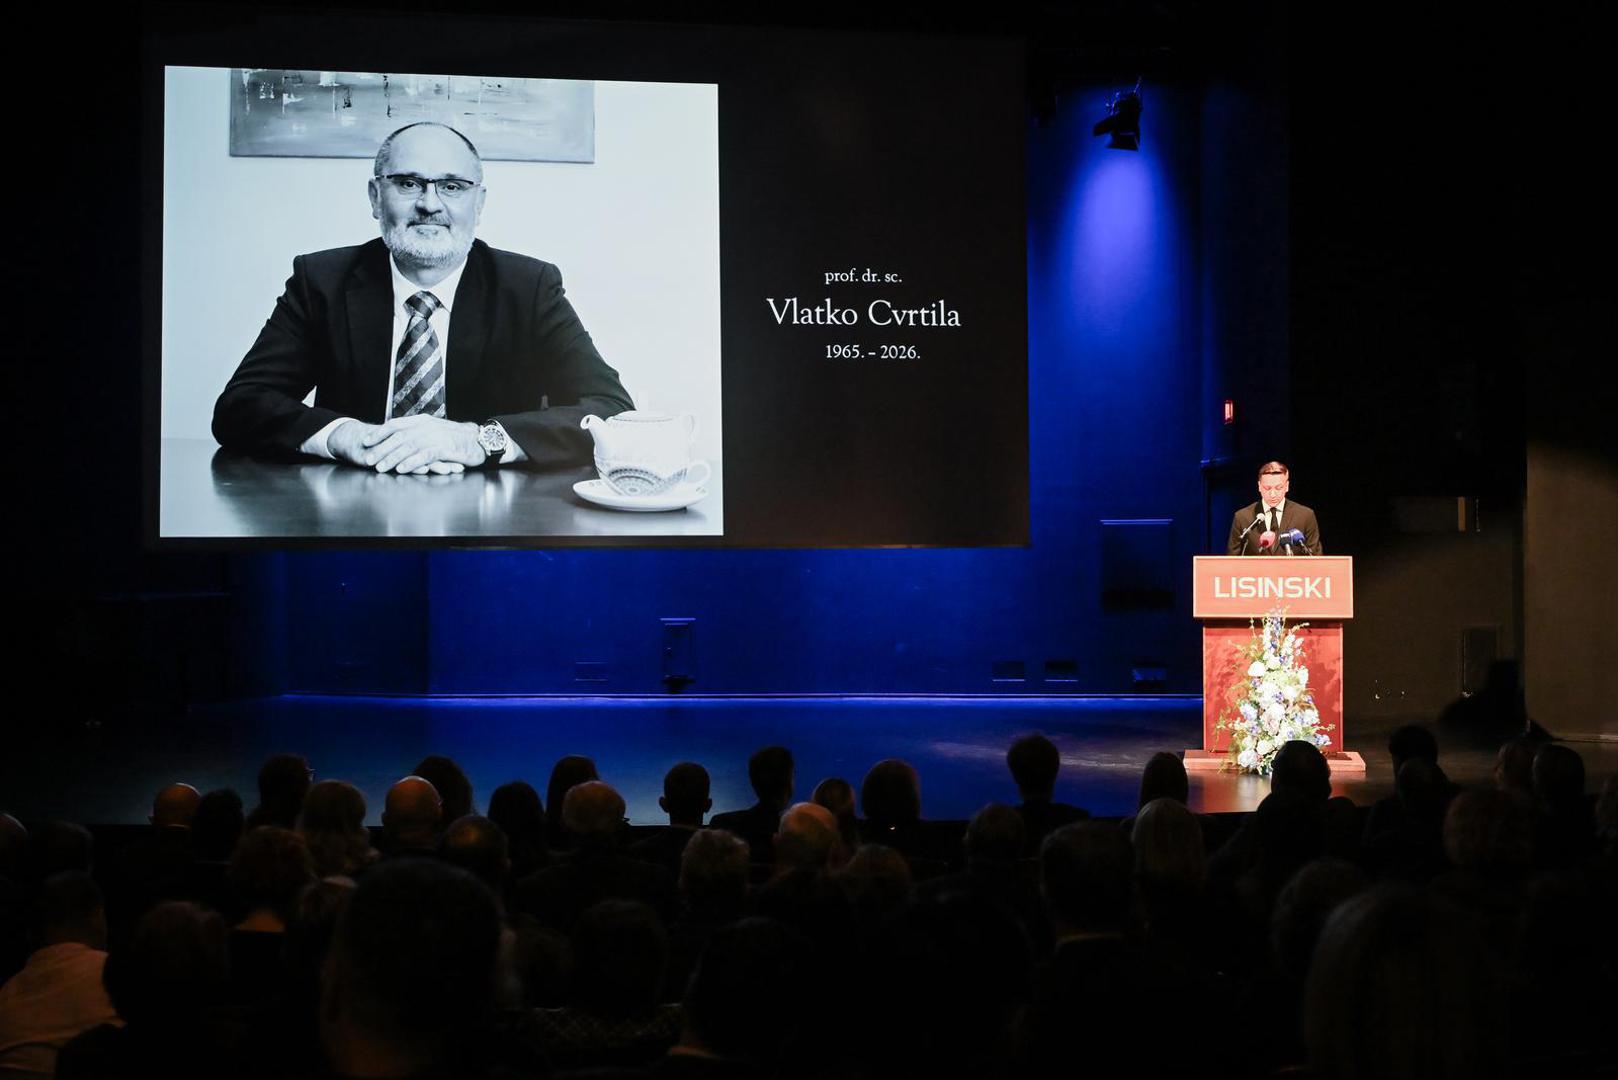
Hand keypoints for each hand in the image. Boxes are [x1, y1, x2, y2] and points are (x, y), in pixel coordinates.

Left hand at [360, 415, 484, 473]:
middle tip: (368, 459)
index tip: (366, 441)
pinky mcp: (445, 448)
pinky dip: (412, 462)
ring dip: (392, 458)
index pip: (396, 425)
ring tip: (380, 467)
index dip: (379, 433)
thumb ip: (418, 432)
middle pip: (399, 437)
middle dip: (381, 449)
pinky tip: (402, 469)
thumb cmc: (457, 438)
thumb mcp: (435, 430)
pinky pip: (424, 456)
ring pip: (409, 447)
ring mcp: (436, 437)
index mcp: (422, 421)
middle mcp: (427, 426)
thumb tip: (400, 437)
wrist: (481, 439)